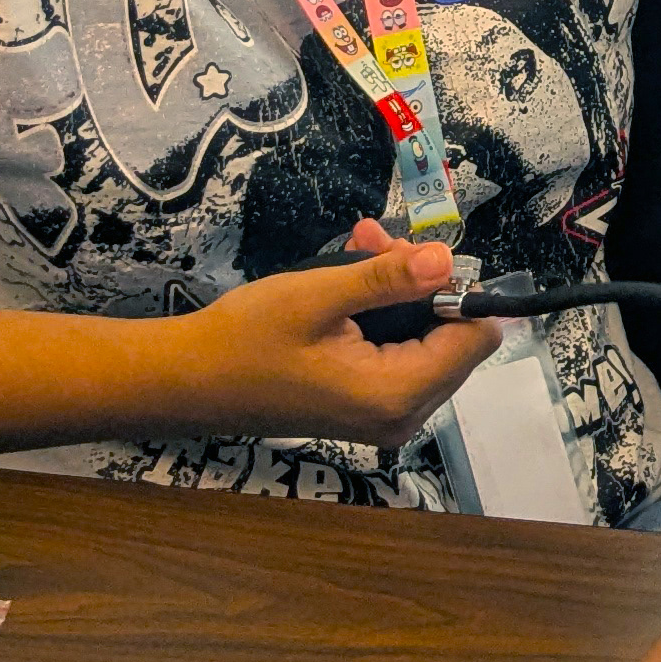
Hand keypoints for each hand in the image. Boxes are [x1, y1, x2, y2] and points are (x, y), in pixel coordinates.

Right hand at [175, 223, 504, 446]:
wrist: (186, 382)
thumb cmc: (246, 338)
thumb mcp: (317, 296)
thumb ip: (388, 279)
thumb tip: (448, 261)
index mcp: (396, 394)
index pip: (474, 340)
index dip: (458, 292)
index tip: (415, 257)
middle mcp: (402, 416)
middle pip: (452, 342)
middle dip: (422, 285)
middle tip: (376, 242)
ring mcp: (384, 419)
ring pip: (425, 343)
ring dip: (399, 293)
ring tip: (360, 248)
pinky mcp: (365, 411)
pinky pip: (398, 356)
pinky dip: (383, 316)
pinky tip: (351, 279)